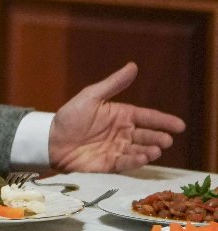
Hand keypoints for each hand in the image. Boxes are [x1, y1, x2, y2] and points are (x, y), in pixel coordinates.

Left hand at [49, 62, 185, 171]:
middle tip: (166, 140)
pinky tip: (143, 158)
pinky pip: (126, 163)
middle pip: (146, 135)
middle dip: (158, 138)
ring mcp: (117, 149)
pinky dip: (135, 161)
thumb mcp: (91, 97)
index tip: (180, 125)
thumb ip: (113, 84)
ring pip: (139, 150)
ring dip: (149, 150)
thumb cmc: (70, 117)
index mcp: (120, 115)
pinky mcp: (110, 164)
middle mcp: (122, 132)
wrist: (50, 140)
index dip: (163, 121)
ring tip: (155, 150)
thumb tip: (133, 66)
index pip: (147, 117)